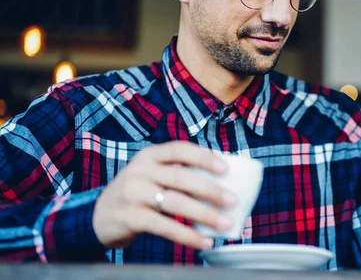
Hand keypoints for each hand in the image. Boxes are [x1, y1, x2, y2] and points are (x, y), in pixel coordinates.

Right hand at [92, 141, 237, 249]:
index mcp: (149, 155)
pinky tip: (205, 242)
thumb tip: (222, 184)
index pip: (179, 149)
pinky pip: (164, 226)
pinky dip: (187, 235)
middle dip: (210, 190)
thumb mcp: (151, 176)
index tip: (225, 168)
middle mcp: (140, 171)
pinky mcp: (129, 217)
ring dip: (204, 214)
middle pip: (181, 177)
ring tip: (225, 224)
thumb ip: (177, 175)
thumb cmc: (137, 194)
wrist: (97, 217)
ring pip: (174, 202)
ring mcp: (132, 193)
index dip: (203, 157)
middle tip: (233, 201)